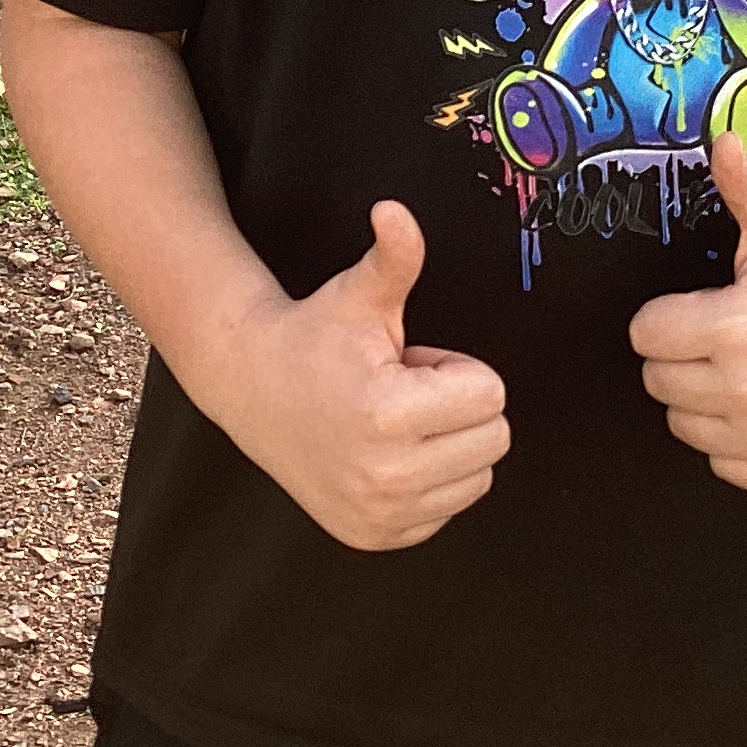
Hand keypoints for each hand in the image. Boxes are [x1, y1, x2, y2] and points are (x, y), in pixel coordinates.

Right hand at [210, 202, 509, 550]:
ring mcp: (379, 514)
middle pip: (494, 438)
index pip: (491, 394)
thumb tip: (395, 210)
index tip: (410, 363)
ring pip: (478, 477)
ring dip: (448, 445)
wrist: (252, 387)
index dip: (454, 368)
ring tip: (395, 421)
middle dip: (457, 406)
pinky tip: (386, 453)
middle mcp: (385, 475)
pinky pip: (448, 508)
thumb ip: (394, 256)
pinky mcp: (376, 536)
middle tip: (403, 390)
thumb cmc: (315, 337)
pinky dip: (430, 482)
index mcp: (387, 413)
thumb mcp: (359, 295)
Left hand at [629, 135, 746, 489]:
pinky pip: (719, 459)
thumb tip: (722, 139)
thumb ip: (742, 184)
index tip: (700, 304)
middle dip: (680, 354)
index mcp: (734, 329)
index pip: (644, 335)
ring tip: (743, 364)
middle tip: (722, 335)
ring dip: (701, 397)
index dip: (666, 316)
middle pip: (657, 380)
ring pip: (682, 423)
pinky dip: (732, 435)